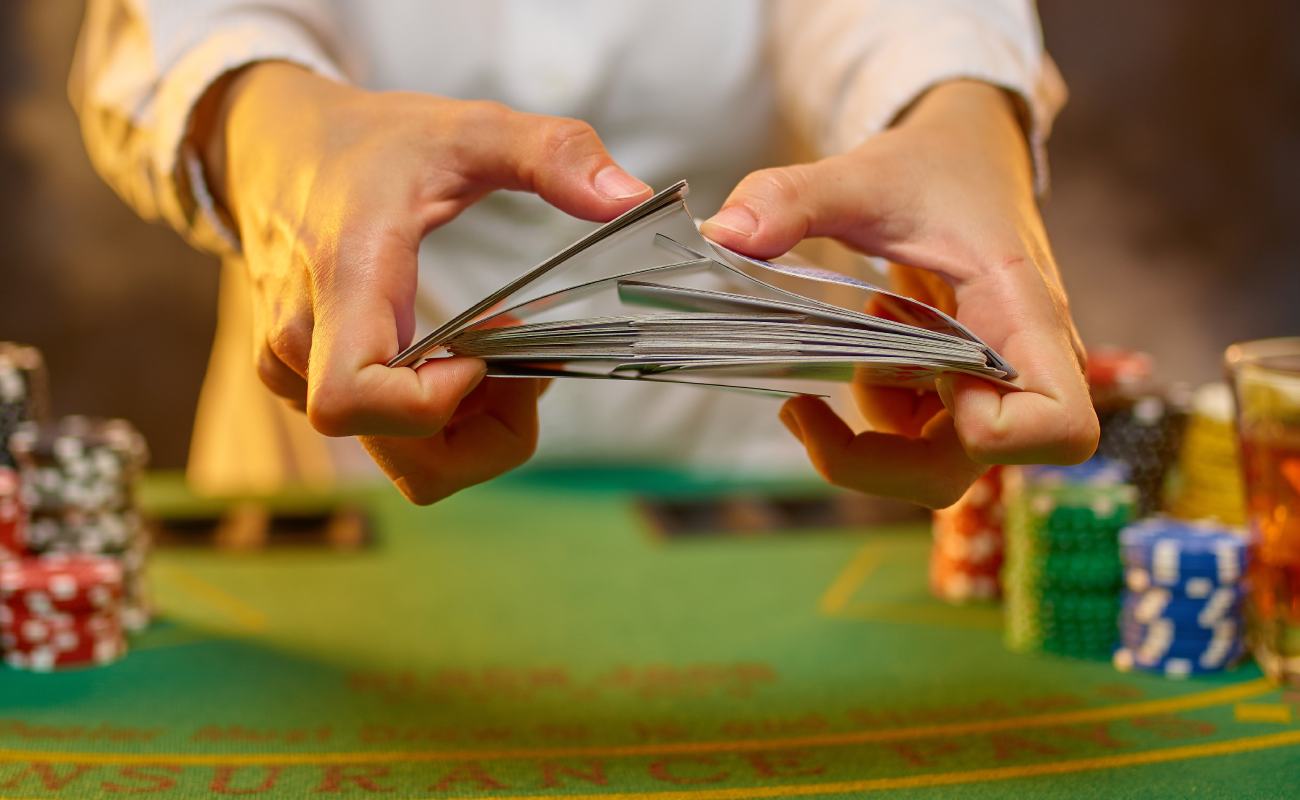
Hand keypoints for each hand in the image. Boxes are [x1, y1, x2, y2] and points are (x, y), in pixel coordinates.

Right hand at [195, 63, 650, 502]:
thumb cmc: (369, 143)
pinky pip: (388, 444)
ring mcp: (299, 377)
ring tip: (495, 355)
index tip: (482, 356)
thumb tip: (631, 198)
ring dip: (472, 429)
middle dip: (489, 428)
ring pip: (406, 463)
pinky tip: (461, 361)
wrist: (273, 147)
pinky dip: (441, 423)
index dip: (433, 405)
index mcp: (343, 283)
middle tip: (519, 354)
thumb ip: (553, 154)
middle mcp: (304, 347)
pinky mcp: (309, 389)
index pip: (353, 400)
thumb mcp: (468, 128)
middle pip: (408, 458)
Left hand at [701, 80, 1096, 507]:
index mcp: (1023, 316)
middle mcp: (1019, 368)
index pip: (1058, 428)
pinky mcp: (958, 393)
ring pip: (934, 466)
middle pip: (970, 469)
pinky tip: (860, 353)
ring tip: (846, 353)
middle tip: (801, 409)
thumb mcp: (862, 174)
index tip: (922, 381)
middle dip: (873, 460)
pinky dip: (873, 417)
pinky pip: (917, 440)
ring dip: (868, 434)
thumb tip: (724, 234)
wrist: (967, 158)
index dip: (989, 436)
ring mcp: (988, 388)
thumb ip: (794, 198)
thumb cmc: (936, 168)